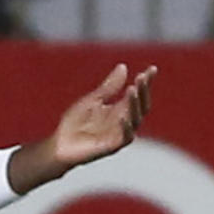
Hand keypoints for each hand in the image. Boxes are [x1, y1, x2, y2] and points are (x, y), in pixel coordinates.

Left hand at [8, 63, 156, 192]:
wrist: (61, 144)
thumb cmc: (75, 123)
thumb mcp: (92, 100)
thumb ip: (109, 87)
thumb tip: (123, 66)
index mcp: (119, 110)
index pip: (138, 94)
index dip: (146, 82)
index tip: (152, 69)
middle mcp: (124, 121)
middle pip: (141, 106)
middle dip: (143, 91)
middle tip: (142, 77)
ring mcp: (119, 134)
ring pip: (136, 119)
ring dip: (135, 104)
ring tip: (132, 89)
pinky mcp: (112, 147)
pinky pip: (124, 138)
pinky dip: (126, 128)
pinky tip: (123, 117)